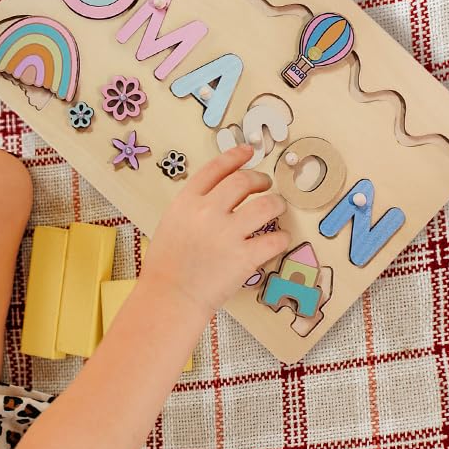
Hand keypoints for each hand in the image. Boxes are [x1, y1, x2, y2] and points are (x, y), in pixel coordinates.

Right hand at [141, 144, 288, 317]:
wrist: (169, 296)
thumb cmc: (166, 264)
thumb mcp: (173, 221)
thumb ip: (194, 205)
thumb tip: (221, 194)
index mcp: (187, 201)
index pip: (216, 168)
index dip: (235, 156)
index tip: (248, 151)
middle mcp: (207, 211)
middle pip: (243, 181)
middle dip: (259, 179)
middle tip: (265, 184)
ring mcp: (227, 233)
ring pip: (265, 205)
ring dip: (276, 203)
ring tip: (278, 206)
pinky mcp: (244, 257)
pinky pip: (274, 239)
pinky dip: (281, 237)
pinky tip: (280, 238)